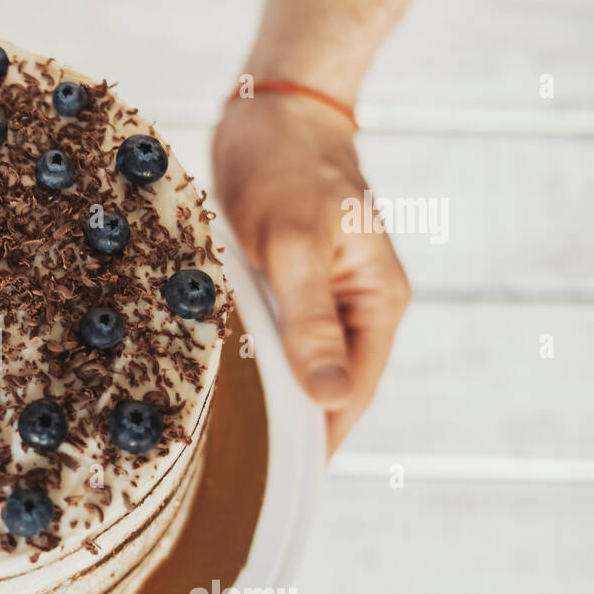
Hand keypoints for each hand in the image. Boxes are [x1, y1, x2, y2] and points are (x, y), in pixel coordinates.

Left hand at [211, 93, 410, 453]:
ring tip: (224, 438)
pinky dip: (251, 357)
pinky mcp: (289, 283)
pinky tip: (218, 380)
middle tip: (238, 470)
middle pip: (325, 385)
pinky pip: (274, 336)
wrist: (271, 112)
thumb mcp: (295, 245)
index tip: (279, 480)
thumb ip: (310, 322)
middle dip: (289, 424)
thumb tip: (328, 397)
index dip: (318, 438)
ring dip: (267, 393)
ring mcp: (323, 296)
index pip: (350, 394)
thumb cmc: (288, 168)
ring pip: (296, 363)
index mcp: (376, 303)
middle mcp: (356, 306)